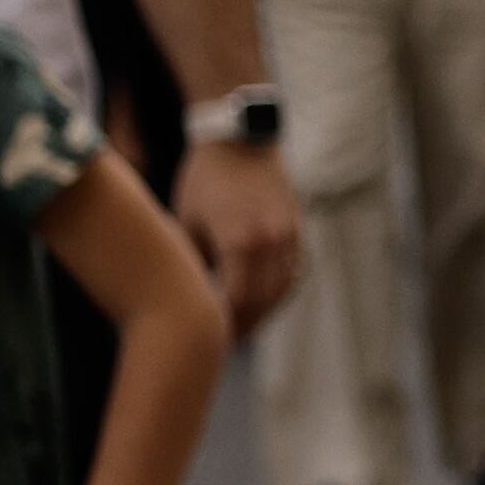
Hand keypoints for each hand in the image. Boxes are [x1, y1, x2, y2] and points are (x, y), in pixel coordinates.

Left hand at [173, 141, 298, 337]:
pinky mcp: (298, 229)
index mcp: (241, 241)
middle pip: (263, 300)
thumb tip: (193, 298)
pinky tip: (261, 299)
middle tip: (226, 343)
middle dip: (245, 324)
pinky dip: (278, 290)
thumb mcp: (186, 223)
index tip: (208, 337)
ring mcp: (291, 235)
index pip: (235, 299)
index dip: (222, 323)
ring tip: (245, 325)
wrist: (240, 142)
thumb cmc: (203, 181)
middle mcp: (272, 241)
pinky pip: (293, 271)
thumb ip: (196, 262)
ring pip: (283, 289)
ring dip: (265, 311)